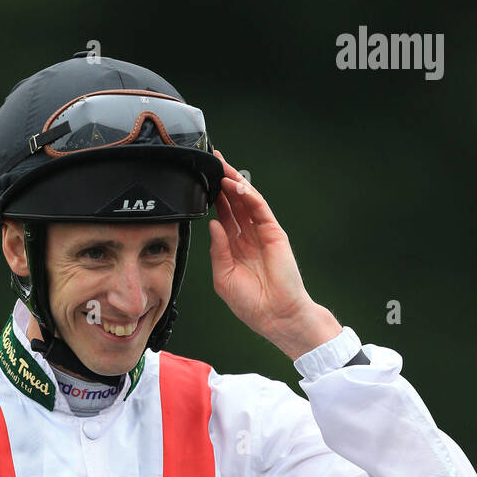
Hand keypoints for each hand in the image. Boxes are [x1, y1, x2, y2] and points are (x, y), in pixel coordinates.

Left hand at [209, 150, 340, 358]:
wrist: (275, 315)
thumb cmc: (251, 303)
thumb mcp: (223, 277)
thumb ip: (217, 250)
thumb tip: (213, 224)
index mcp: (234, 248)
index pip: (222, 216)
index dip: (212, 199)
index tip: (200, 182)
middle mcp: (247, 237)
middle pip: (233, 202)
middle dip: (222, 182)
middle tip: (212, 161)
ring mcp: (261, 233)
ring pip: (246, 201)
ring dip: (234, 183)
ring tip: (222, 167)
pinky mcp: (274, 233)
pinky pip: (260, 209)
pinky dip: (249, 196)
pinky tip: (237, 186)